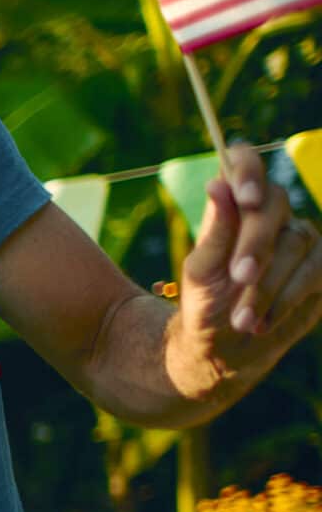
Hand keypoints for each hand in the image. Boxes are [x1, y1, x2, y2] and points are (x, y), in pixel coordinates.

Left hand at [175, 145, 321, 384]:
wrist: (224, 348)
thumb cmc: (204, 304)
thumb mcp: (201, 272)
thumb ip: (215, 231)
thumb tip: (217, 185)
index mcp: (232, 206)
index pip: (243, 163)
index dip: (248, 171)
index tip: (246, 199)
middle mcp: (269, 215)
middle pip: (275, 204)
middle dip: (256, 243)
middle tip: (239, 277)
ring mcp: (298, 238)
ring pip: (298, 240)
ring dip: (270, 282)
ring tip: (242, 318)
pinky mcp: (319, 267)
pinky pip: (317, 269)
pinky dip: (289, 296)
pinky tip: (264, 320)